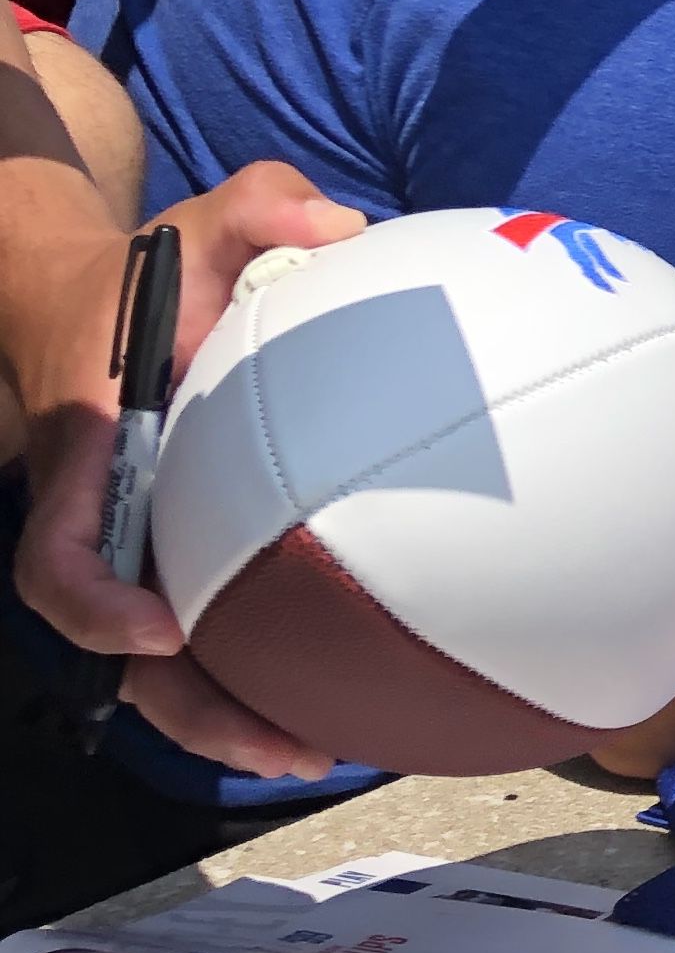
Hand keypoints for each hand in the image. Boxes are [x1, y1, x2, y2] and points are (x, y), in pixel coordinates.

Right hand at [15, 163, 365, 778]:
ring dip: (227, 712)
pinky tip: (338, 688)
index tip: (162, 627)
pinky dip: (255, 663)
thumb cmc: (143, 271)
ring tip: (319, 750)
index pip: (57, 553)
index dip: (94, 602)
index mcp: (91, 454)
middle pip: (117, 645)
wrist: (79, 296)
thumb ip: (261, 203)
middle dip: (191, 704)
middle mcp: (100, 516)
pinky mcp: (169, 549)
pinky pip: (203, 620)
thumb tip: (340, 223)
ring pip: (157, 658)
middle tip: (287, 743)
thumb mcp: (197, 219)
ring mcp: (131, 542)